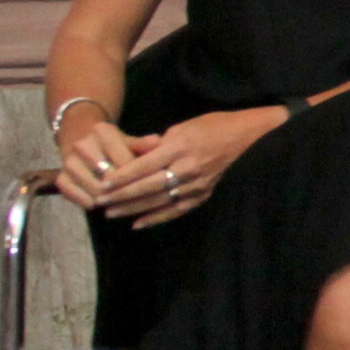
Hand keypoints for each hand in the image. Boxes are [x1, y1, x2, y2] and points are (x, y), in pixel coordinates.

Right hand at [49, 106, 148, 208]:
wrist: (85, 144)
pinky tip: (97, 205)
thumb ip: (143, 145)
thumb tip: (158, 142)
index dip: (139, 177)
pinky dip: (85, 201)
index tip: (150, 187)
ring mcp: (69, 161)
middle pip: (108, 177)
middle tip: (137, 200)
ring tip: (120, 204)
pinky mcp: (60, 176)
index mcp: (103, 131)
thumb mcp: (131, 142)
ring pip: (92, 188)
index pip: (124, 161)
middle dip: (124, 190)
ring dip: (107, 199)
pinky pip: (72, 193)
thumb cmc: (116, 146)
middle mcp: (82, 144)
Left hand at [111, 108, 280, 227]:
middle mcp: (188, 167)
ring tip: (112, 213)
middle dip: (121, 195)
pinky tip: (139, 224)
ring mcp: (197, 184)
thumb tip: (131, 155)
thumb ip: (156, 143)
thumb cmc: (213, 126)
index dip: (122, 176)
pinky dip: (157, 218)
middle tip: (100, 201)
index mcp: (180, 147)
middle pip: (148, 186)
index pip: (144, 165)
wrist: (249, 136)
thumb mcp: (182, 126)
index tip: (102, 183)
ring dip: (133, 209)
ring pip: (159, 200)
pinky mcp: (204, 194)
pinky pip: (177, 209)